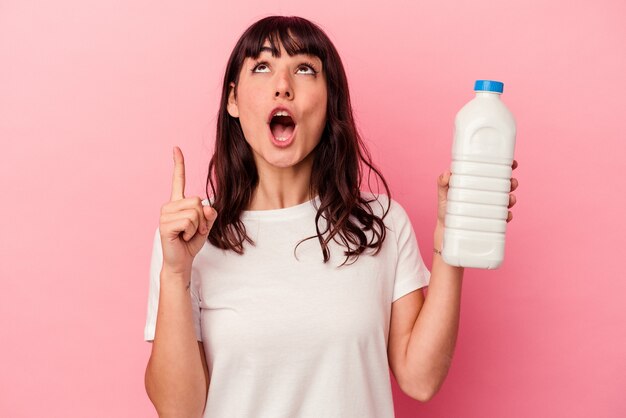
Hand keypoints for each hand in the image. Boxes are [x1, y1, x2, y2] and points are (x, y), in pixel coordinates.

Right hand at [159, 146, 217, 274]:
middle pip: (197, 200)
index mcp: (178, 203)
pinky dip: (192, 231)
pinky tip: (182, 237)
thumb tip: (208, 207)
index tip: (176, 148)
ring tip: (187, 234)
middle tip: (194, 230)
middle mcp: (169, 205)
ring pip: (195, 211)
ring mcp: (165, 214)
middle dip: (202, 218)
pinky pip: (190, 221)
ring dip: (198, 226)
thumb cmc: (190, 243)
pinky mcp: (165, 224)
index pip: (178, 180)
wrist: (181, 262)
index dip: (178, 164)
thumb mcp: (206, 226)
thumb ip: (210, 214)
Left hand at [436, 160, 518, 225]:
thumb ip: (442, 182)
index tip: (512, 163)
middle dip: (511, 182)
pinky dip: (507, 215)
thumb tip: (447, 173)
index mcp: (477, 183)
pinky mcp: (491, 220)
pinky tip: (506, 214)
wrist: (446, 230)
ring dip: (512, 198)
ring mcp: (490, 207)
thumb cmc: (445, 208)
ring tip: (510, 198)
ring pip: (506, 200)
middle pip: (504, 185)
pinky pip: (503, 217)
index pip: (493, 172)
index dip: (504, 166)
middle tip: (511, 182)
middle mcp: (486, 194)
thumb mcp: (443, 193)